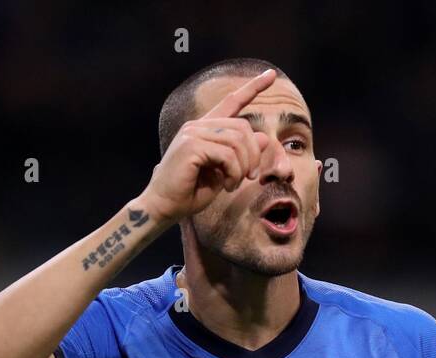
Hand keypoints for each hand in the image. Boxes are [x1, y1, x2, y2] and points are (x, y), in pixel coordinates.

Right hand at [137, 68, 275, 223]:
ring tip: (234, 184)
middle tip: (250, 177)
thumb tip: (263, 136)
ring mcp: (192, 133)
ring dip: (243, 168)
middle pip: (243, 127)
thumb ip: (241, 154)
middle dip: (253, 155)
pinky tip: (227, 185)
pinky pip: (227, 154)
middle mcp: (198, 125)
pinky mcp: (191, 145)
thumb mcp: (224, 172)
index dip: (253, 87)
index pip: (232, 101)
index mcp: (205, 128)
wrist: (164, 206)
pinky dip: (234, 173)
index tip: (270, 74)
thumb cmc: (191, 191)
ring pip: (237, 141)